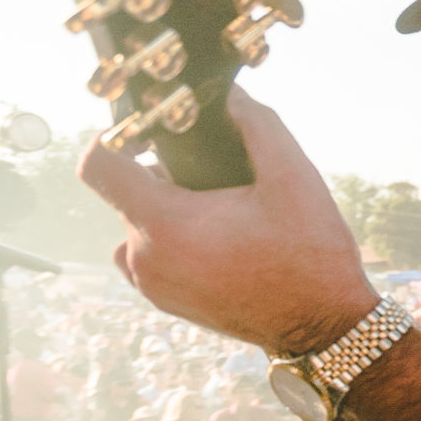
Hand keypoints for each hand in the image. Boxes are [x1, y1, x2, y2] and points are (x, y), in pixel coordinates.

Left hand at [80, 89, 374, 356]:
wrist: (322, 327)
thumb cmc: (311, 255)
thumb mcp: (294, 177)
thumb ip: (258, 124)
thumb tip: (229, 94)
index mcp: (167, 224)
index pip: (99, 165)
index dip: (116, 136)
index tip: (149, 134)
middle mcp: (145, 256)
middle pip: (127, 191)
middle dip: (165, 176)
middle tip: (219, 182)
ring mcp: (150, 283)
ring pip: (138, 222)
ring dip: (168, 209)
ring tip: (223, 217)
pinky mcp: (161, 299)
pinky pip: (145, 253)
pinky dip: (169, 240)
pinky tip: (216, 242)